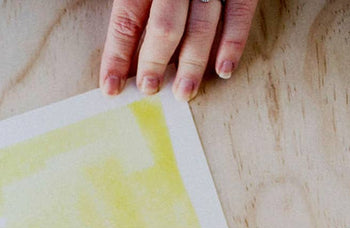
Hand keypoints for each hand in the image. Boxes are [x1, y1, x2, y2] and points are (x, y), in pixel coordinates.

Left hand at [100, 0, 258, 101]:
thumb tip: (121, 41)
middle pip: (165, 26)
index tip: (110, 86)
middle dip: (155, 62)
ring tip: (184, 91)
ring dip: (192, 65)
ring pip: (202, 26)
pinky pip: (239, 13)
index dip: (117, 55)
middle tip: (149, 89)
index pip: (127, 18)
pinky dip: (233, 43)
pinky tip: (223, 69)